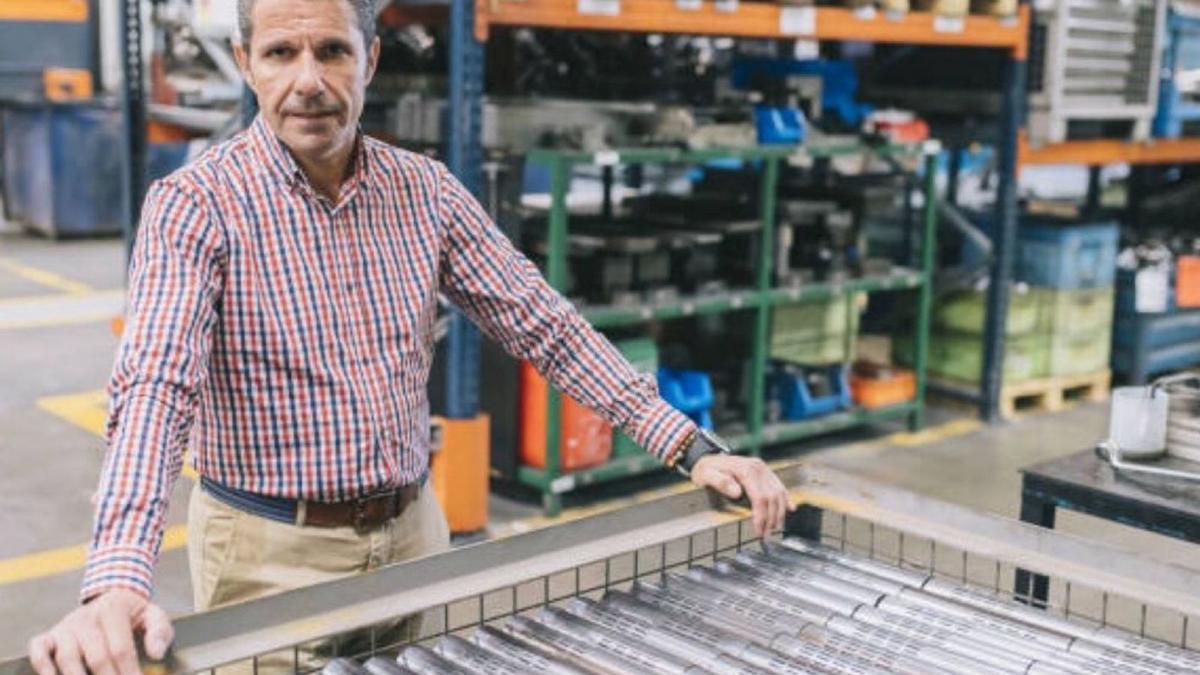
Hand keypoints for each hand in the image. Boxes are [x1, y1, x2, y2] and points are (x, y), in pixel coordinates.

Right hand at [28, 589, 172, 674]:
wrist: (110, 597)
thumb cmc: (134, 615)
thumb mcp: (153, 616)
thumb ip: (160, 631)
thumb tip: (156, 654)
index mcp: (113, 610)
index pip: (121, 649)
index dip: (129, 673)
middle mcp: (86, 618)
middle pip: (96, 658)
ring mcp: (65, 627)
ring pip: (67, 658)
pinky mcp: (49, 636)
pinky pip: (39, 649)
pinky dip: (42, 666)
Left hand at [691, 454, 794, 536]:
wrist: (707, 458)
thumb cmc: (706, 469)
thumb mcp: (706, 475)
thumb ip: (721, 483)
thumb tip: (737, 492)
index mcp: (745, 469)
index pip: (760, 497)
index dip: (761, 516)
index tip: (759, 531)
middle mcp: (758, 467)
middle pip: (772, 497)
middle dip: (771, 518)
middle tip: (766, 534)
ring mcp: (763, 469)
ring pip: (779, 492)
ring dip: (779, 512)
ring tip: (774, 528)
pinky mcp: (765, 471)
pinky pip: (779, 485)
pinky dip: (786, 498)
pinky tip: (790, 508)